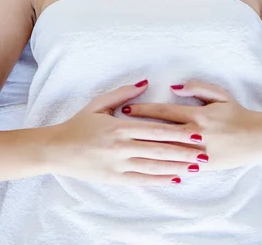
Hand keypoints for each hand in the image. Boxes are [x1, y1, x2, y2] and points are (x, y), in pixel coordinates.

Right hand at [45, 80, 207, 185]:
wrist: (57, 149)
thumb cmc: (78, 124)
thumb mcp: (99, 103)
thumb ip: (123, 94)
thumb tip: (145, 83)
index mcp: (119, 126)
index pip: (155, 130)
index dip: (178, 132)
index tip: (196, 132)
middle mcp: (121, 147)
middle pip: (159, 149)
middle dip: (184, 151)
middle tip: (204, 152)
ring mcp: (118, 165)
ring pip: (153, 166)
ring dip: (176, 166)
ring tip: (195, 166)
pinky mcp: (114, 178)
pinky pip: (141, 179)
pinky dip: (160, 179)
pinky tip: (175, 177)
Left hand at [122, 80, 261, 169]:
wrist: (257, 138)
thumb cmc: (237, 113)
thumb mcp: (219, 94)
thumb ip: (197, 88)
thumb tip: (175, 87)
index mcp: (197, 114)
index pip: (163, 111)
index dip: (143, 110)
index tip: (126, 109)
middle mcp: (195, 134)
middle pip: (160, 131)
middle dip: (138, 130)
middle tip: (118, 129)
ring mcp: (198, 152)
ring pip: (166, 151)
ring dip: (146, 148)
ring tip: (127, 147)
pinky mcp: (203, 166)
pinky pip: (179, 166)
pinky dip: (164, 166)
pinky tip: (148, 166)